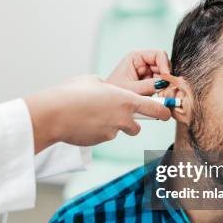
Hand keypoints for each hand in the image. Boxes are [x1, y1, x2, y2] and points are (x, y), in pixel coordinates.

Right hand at [24, 75, 170, 152]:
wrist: (55, 114)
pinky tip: (83, 123)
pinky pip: (103, 135)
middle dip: (129, 122)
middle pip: (137, 126)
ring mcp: (112, 132)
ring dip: (111, 126)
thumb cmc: (73, 93)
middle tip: (114, 114)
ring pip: (117, 131)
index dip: (163, 112)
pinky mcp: (100, 141)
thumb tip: (108, 90)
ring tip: (93, 116)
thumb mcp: (94, 81)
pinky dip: (97, 131)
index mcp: (126, 100)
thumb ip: (107, 87)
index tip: (167, 113)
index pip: (156, 109)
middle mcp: (123, 118)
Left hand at [106, 49, 170, 94]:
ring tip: (158, 96)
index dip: (165, 65)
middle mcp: (142, 62)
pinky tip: (156, 98)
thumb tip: (166, 84)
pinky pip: (160, 85)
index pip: (158, 54)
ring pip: (164, 76)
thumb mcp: (131, 89)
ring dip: (164, 86)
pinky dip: (161, 91)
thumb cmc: (114, 92)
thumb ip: (148, 86)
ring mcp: (146, 72)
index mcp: (136, 57)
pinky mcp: (148, 82)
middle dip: (166, 78)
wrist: (106, 102)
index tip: (167, 78)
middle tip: (165, 91)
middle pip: (163, 65)